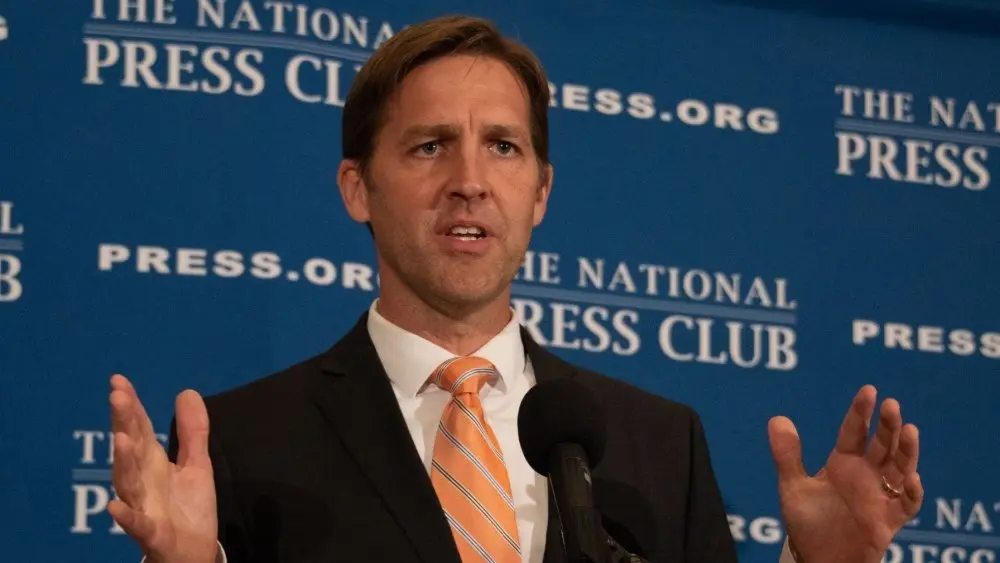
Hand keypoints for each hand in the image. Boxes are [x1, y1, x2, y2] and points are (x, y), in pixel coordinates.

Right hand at [108, 374, 218, 562]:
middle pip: (130, 448)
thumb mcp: (197, 464)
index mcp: (152, 462)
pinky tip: (114, 506)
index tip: (118, 380)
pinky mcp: (151, 533)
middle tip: (117, 396)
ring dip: (123, 461)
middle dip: (124, 423)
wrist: (194, 552)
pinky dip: (125, 516)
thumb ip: (192, 431)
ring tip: (121, 438)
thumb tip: (186, 392)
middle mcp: (142, 481)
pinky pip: (136, 525)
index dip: (130, 405)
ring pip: (128, 482)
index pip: (139, 428)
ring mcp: (143, 506)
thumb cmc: (188, 508)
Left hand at [768, 385, 923, 562]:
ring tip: (910, 430)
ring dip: (906, 451)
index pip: (854, 431)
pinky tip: (912, 478)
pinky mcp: (889, 519)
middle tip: (891, 405)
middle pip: (882, 444)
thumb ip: (787, 455)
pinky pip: (907, 504)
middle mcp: (865, 475)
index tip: (869, 390)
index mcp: (843, 463)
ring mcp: (880, 495)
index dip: (861, 412)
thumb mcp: (793, 487)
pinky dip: (912, 492)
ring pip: (900, 468)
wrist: (819, 558)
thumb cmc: (808, 522)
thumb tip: (776, 418)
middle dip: (888, 425)